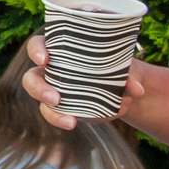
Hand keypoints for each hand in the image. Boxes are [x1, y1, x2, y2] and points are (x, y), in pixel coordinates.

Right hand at [21, 34, 153, 131]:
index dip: (36, 50)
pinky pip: (53, 114)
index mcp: (61, 50)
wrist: (125, 91)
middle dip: (38, 88)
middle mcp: (52, 70)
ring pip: (39, 99)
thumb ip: (130, 75)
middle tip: (56, 97)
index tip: (45, 59)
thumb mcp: (126, 67)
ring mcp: (54, 90)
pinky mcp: (61, 108)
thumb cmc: (120, 68)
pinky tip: (73, 122)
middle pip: (31, 77)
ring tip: (67, 117)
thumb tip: (136, 89)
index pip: (38, 46)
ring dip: (48, 108)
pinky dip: (60, 119)